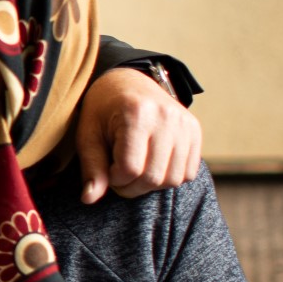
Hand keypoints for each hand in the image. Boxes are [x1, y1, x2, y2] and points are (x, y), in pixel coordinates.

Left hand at [75, 68, 201, 203]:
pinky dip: (169, 177)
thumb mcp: (87, 135)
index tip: (107, 171)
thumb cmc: (102, 110)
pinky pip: (188, 172)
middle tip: (118, 176)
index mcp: (136, 114)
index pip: (130, 168)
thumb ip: (91, 168)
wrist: (127, 82)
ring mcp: (185, 123)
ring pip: (173, 179)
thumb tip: (89, 199)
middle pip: (153, 177)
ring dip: (150, 185)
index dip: (114, 179)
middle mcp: (166, 117)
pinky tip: (152, 165)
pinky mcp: (195, 130)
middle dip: (131, 187)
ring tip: (134, 170)